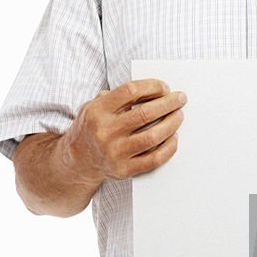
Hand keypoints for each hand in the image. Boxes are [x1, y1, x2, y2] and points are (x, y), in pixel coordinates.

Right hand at [61, 78, 185, 185]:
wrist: (75, 162)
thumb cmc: (90, 130)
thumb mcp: (92, 107)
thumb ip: (115, 97)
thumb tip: (150, 89)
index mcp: (98, 111)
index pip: (130, 91)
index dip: (152, 86)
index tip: (164, 87)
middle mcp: (105, 132)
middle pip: (145, 113)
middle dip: (168, 104)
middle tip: (180, 98)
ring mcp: (115, 153)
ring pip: (152, 137)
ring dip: (171, 124)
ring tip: (179, 116)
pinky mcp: (124, 170)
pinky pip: (153, 159)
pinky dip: (168, 148)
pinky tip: (174, 138)